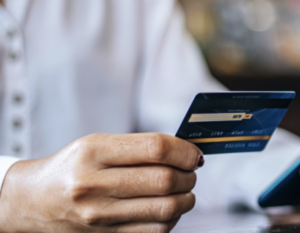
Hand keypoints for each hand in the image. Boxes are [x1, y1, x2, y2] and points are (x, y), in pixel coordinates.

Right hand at [0, 133, 202, 232]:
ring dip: (186, 198)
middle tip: (190, 172)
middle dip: (189, 176)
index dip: (185, 151)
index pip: (156, 149)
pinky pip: (157, 230)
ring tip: (183, 190)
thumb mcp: (98, 145)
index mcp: (94, 152)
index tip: (194, 154)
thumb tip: (188, 153)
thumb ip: (141, 147)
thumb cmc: (74, 168)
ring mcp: (100, 216)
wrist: (36, 201)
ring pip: (166, 209)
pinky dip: (172, 218)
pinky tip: (168, 207)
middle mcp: (94, 184)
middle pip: (165, 180)